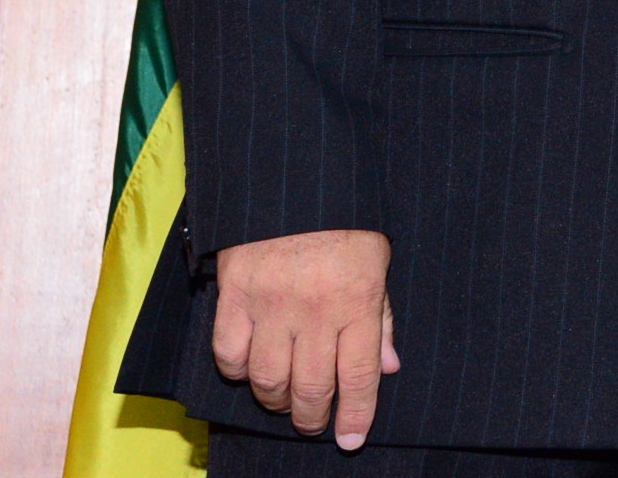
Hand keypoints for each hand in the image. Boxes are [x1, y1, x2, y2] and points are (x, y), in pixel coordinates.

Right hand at [212, 229, 397, 448]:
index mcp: (358, 301)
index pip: (358, 376)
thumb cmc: (346, 219)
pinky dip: (238, 370)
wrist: (296, 177)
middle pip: (311, 388)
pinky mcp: (234, 296)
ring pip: (268, 380)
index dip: (355, 415)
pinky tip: (251, 367)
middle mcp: (316, 311)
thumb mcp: (378, 260)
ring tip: (285, 401)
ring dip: (277, 401)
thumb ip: (382, 317)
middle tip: (315, 423)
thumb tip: (387, 368)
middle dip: (314, 417)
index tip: (349, 440)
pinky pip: (230, 354)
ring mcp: (271, 305)